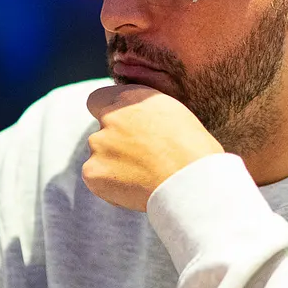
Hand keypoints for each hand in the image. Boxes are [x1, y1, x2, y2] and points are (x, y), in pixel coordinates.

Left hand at [83, 84, 222, 211]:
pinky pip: (96, 178)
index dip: (108, 116)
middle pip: (100, 133)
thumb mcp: (174, 115)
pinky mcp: (92, 171)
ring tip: (144, 177)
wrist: (191, 182)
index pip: (98, 100)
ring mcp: (98, 144)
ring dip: (113, 166)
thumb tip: (139, 122)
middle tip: (142, 161)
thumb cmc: (195, 152)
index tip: (122, 130)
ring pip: (99, 156)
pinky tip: (135, 189)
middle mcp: (110, 117)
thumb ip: (147, 114)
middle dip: (115, 146)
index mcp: (131, 98)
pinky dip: (110, 185)